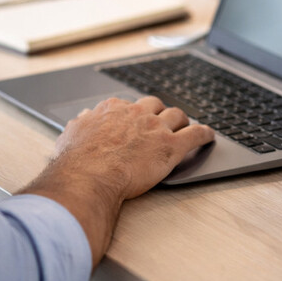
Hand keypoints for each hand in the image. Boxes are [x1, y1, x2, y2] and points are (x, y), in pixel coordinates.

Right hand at [21, 96, 212, 266]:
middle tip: (164, 122)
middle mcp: (136, 113)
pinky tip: (209, 136)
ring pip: (178, 116)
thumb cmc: (78, 159)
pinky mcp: (171, 146)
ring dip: (183, 121)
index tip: (138, 120)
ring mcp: (155, 128)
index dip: (136, 114)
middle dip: (161, 112)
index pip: (130, 105)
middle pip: (156, 105)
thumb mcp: (72, 132)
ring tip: (186, 127)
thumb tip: (84, 116)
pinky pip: (195, 135)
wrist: (90, 175)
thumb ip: (81, 122)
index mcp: (113, 109)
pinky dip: (204, 134)